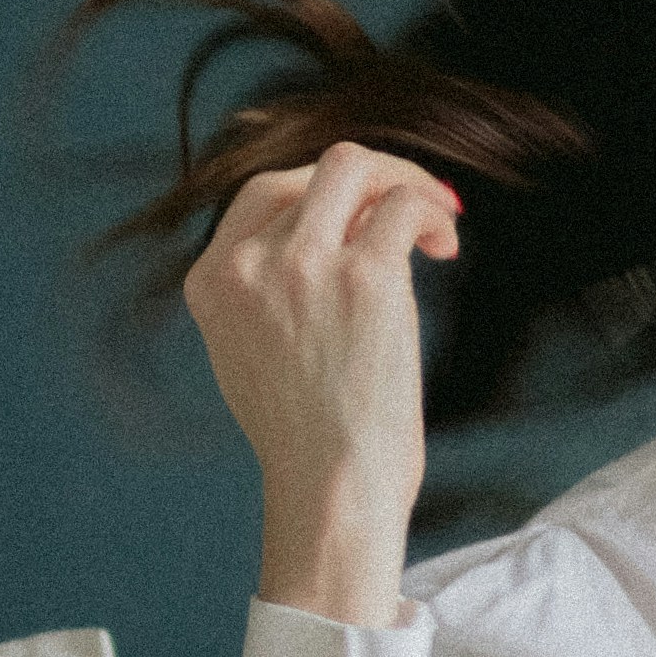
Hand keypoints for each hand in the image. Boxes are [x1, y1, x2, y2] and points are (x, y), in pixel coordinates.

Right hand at [182, 146, 460, 627]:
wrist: (332, 490)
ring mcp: (305, 264)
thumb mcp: (253, 356)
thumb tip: (334, 236)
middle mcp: (249, 264)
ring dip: (402, 180)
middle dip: (367, 180)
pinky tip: (444, 246)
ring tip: (435, 215)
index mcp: (212, 282)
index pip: (262, 196)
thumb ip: (268, 293)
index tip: (360, 213)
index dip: (319, 192)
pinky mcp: (365, 276)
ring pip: (354, 166)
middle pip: (310, 173)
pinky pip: (403, 206)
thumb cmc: (308, 441)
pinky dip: (431, 212)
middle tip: (408, 204)